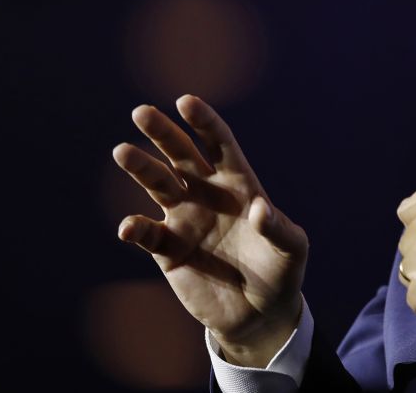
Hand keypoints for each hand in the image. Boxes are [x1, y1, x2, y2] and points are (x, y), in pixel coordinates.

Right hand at [113, 95, 307, 366]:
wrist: (259, 314)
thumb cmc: (282, 272)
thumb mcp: (292, 250)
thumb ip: (278, 228)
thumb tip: (259, 209)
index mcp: (239, 184)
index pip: (220, 144)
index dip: (204, 122)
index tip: (186, 102)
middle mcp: (207, 194)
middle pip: (181, 155)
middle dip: (163, 133)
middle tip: (142, 111)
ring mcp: (185, 218)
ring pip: (158, 184)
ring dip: (141, 168)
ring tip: (123, 151)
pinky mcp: (168, 249)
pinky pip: (147, 233)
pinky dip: (135, 228)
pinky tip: (129, 227)